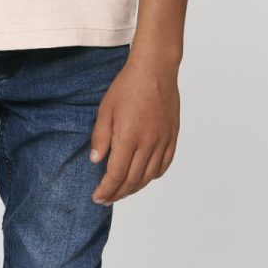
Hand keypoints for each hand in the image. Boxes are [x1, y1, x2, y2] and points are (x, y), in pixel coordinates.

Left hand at [88, 54, 179, 204]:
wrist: (155, 69)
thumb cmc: (128, 86)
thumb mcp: (106, 109)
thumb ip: (100, 137)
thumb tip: (95, 160)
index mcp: (129, 137)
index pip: (116, 175)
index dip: (106, 190)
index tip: (97, 197)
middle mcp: (148, 144)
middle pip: (133, 180)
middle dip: (118, 193)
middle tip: (106, 198)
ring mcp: (163, 141)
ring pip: (149, 176)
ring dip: (135, 187)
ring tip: (122, 190)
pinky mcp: (172, 136)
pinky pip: (164, 165)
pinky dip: (153, 176)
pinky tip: (144, 177)